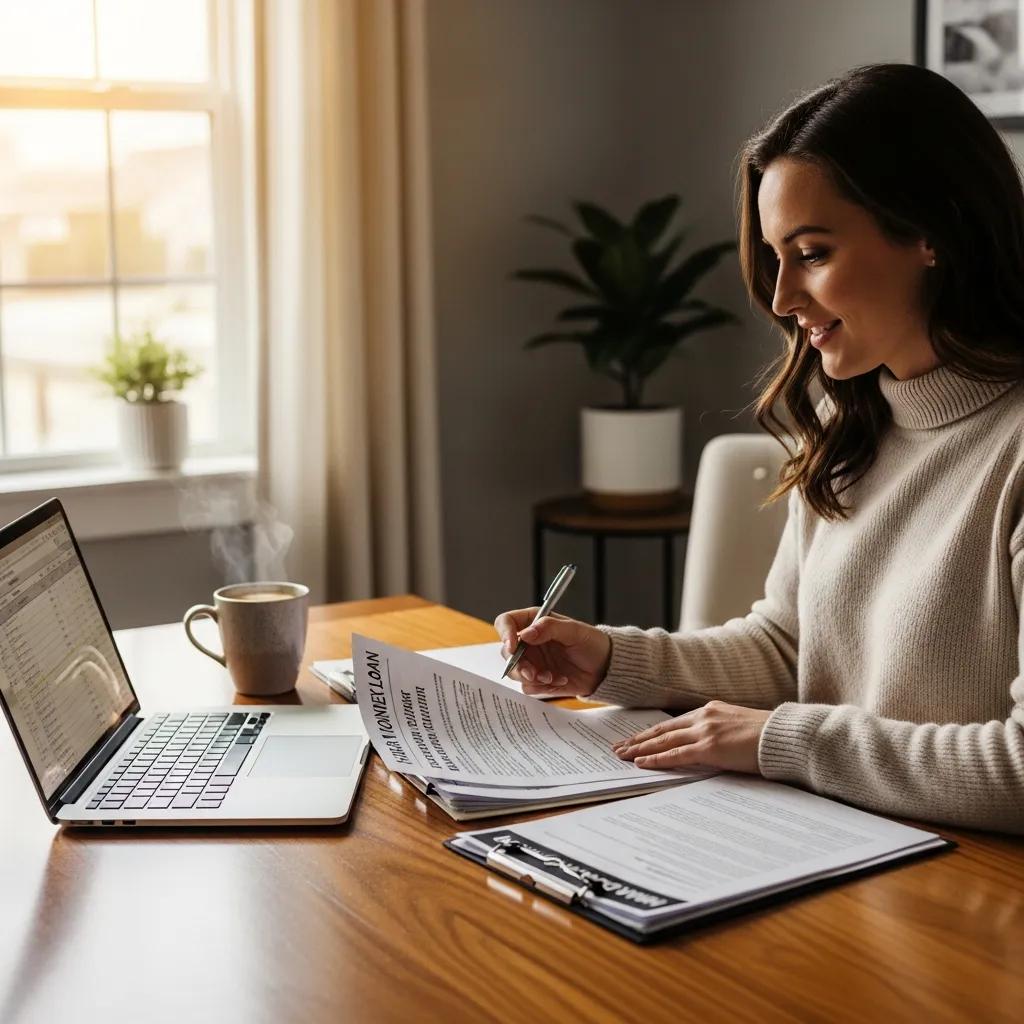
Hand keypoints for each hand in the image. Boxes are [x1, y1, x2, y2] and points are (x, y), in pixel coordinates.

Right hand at [493, 607, 611, 697]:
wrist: (604, 668)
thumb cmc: (592, 643)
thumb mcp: (574, 631)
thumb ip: (550, 628)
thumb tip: (525, 634)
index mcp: (534, 622)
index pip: (506, 622)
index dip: (505, 633)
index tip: (513, 647)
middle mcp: (529, 642)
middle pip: (507, 651)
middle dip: (518, 664)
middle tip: (533, 673)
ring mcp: (532, 661)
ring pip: (514, 672)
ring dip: (531, 677)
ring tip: (551, 677)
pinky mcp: (538, 679)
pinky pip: (528, 686)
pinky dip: (543, 687)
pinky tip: (560, 680)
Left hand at [613, 701, 770, 773]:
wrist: (785, 736)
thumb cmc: (768, 736)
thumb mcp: (738, 727)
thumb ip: (719, 732)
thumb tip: (707, 746)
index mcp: (710, 710)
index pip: (673, 723)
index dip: (652, 732)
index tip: (636, 738)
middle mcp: (704, 716)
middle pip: (662, 730)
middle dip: (638, 740)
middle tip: (618, 748)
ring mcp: (706, 731)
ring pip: (664, 741)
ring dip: (640, 749)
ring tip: (622, 756)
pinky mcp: (710, 747)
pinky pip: (676, 754)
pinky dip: (657, 759)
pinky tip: (642, 763)